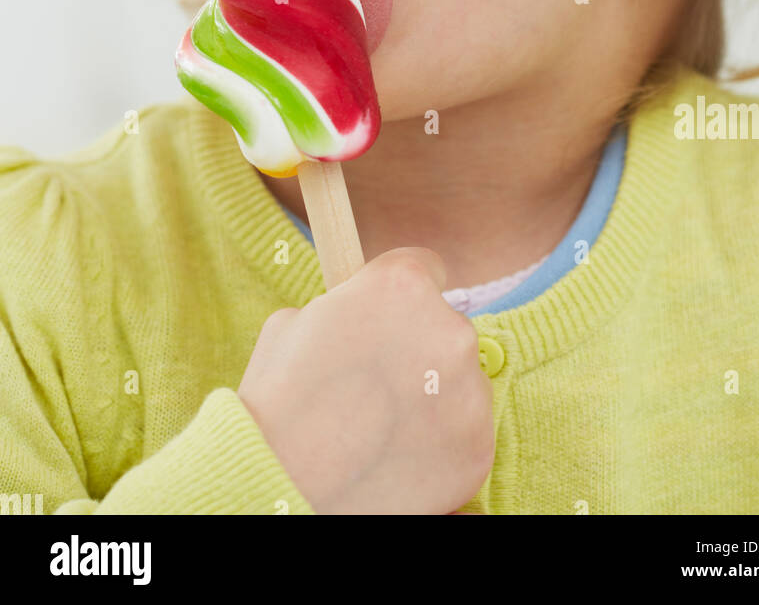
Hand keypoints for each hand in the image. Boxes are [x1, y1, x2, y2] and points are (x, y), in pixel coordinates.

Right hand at [238, 247, 494, 513]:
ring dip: (433, 397)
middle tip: (377, 384)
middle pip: (446, 327)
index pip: (427, 269)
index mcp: (403, 285)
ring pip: (461, 382)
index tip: (390, 320)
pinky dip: (440, 444)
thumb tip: (359, 311)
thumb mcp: (293, 322)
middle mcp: (449, 330)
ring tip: (382, 426)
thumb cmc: (278, 403)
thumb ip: (344, 306)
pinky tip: (398, 456)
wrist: (282, 490)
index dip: (402, 298)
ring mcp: (470, 393)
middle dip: (418, 349)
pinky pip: (466, 433)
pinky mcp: (478, 448)